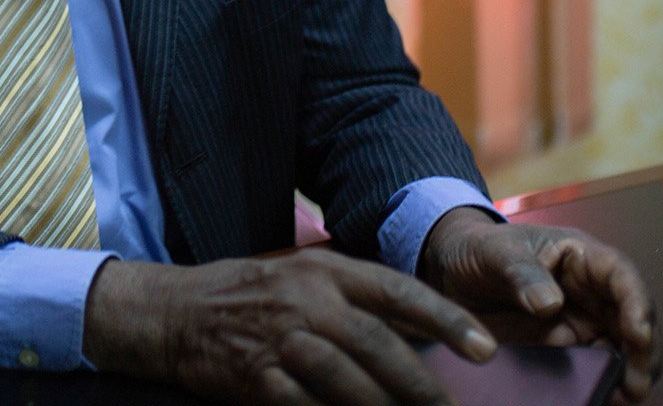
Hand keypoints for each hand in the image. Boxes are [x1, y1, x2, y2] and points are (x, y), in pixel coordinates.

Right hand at [83, 251, 498, 405]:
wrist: (175, 311)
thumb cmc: (249, 294)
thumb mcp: (302, 275)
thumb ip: (355, 297)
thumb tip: (416, 327)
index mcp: (325, 270)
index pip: (398, 292)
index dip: (446, 319)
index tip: (486, 347)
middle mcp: (307, 300)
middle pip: (379, 344)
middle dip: (424, 383)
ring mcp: (281, 338)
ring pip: (348, 380)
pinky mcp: (257, 376)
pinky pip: (306, 405)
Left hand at [419, 210, 661, 402]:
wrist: (450, 272)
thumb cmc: (477, 249)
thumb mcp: (494, 252)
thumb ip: (521, 273)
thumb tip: (551, 304)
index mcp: (580, 255)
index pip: (621, 275)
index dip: (638, 303)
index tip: (640, 333)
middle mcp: (590, 290)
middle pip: (633, 318)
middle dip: (644, 350)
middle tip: (639, 383)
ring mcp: (581, 321)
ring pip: (622, 347)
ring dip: (630, 372)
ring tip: (625, 396)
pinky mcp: (566, 348)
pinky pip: (593, 367)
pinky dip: (603, 383)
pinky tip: (600, 398)